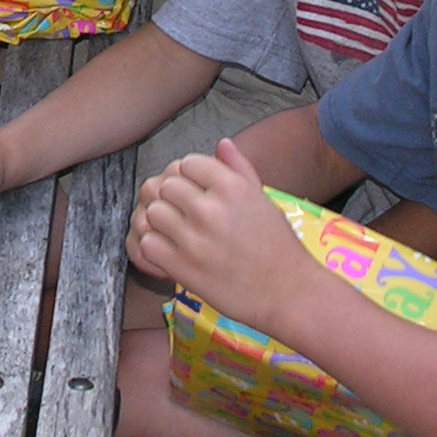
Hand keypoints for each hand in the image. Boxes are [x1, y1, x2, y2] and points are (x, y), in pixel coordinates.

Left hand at [125, 137, 314, 325]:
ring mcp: (195, 239)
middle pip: (166, 186)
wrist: (288, 293)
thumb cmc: (278, 246)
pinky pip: (148, 244)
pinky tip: (171, 253)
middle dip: (172, 199)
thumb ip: (239, 168)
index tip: (196, 192)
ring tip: (177, 233)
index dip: (188, 177)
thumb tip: (222, 143)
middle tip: (183, 214)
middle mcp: (212, 209)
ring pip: (153, 213)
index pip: (187, 163)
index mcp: (232, 187)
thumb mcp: (263, 199)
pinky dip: (155, 248)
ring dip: (161, 223)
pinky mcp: (183, 268)